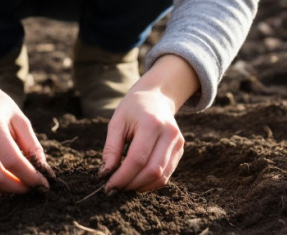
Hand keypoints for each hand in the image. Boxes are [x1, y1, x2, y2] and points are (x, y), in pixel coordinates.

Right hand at [0, 51, 50, 193]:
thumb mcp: (20, 118)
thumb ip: (32, 144)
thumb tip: (43, 171)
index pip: (11, 159)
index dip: (30, 176)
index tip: (43, 182)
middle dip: (18, 187)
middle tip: (32, 186)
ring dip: (5, 189)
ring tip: (19, 183)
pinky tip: (4, 179)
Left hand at [100, 54, 198, 191]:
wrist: (156, 97)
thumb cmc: (133, 109)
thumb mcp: (117, 123)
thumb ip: (111, 149)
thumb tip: (105, 174)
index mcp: (151, 123)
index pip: (137, 159)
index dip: (122, 177)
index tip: (108, 186)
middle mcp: (169, 134)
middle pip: (152, 170)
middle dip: (131, 184)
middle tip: (115, 189)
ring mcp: (178, 143)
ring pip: (161, 176)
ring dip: (141, 186)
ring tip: (125, 185)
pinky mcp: (180, 150)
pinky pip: (166, 174)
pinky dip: (150, 182)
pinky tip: (137, 180)